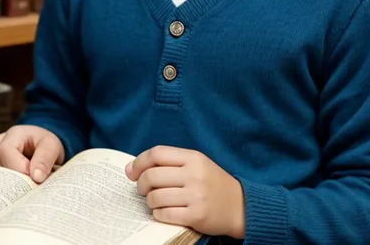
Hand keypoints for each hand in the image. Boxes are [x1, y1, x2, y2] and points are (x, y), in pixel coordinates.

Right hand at [0, 125, 64, 183]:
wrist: (42, 148)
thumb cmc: (45, 145)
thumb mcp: (51, 147)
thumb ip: (45, 159)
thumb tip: (36, 177)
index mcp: (15, 133)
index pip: (5, 150)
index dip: (17, 167)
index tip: (33, 178)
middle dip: (9, 176)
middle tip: (25, 186)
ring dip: (1, 181)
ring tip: (18, 185)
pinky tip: (9, 186)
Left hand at [126, 146, 244, 238]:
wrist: (238, 205)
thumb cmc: (211, 182)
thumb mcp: (196, 164)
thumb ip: (169, 163)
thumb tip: (131, 169)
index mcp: (193, 157)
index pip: (157, 153)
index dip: (139, 162)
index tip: (132, 171)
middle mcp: (194, 174)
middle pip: (152, 176)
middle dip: (141, 184)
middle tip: (142, 189)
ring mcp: (195, 195)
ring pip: (155, 197)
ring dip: (149, 201)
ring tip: (155, 201)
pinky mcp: (196, 215)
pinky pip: (165, 214)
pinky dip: (158, 214)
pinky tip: (163, 211)